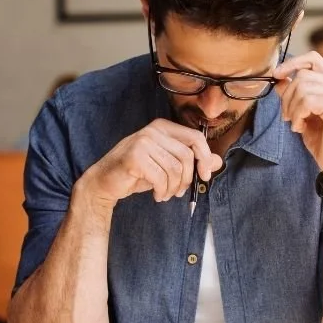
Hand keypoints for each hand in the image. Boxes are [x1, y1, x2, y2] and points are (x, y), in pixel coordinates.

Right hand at [80, 118, 222, 206]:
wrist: (104, 182)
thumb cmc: (137, 173)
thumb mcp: (167, 166)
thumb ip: (192, 161)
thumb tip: (218, 162)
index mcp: (163, 127)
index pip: (195, 137)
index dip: (205, 158)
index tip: (205, 176)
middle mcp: (153, 130)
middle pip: (187, 156)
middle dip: (187, 179)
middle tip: (178, 192)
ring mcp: (143, 141)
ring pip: (175, 170)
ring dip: (173, 188)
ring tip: (165, 194)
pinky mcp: (135, 157)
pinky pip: (161, 178)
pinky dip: (162, 191)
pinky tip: (156, 195)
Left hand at [273, 51, 322, 185]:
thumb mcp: (304, 114)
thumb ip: (294, 95)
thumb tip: (279, 78)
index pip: (313, 59)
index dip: (292, 63)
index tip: (276, 75)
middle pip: (302, 75)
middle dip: (287, 96)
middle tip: (287, 116)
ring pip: (303, 88)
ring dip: (291, 108)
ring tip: (295, 123)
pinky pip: (307, 101)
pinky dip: (297, 115)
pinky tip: (300, 128)